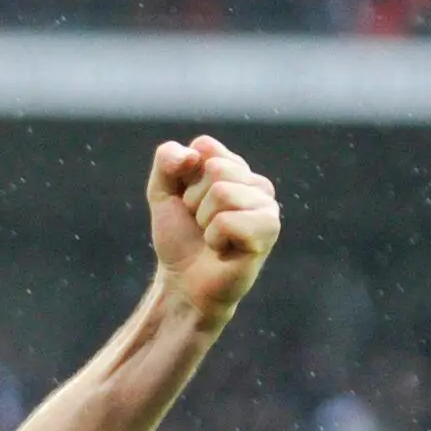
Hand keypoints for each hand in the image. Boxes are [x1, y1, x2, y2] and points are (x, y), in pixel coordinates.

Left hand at [148, 135, 279, 327]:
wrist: (183, 284)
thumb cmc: (179, 240)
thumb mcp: (162, 193)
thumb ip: (167, 160)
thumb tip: (193, 153)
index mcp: (235, 169)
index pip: (205, 147)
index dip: (184, 178)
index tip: (187, 202)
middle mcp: (257, 183)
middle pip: (215, 168)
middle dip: (194, 201)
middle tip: (200, 224)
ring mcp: (267, 205)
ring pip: (223, 192)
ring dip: (204, 221)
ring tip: (212, 238)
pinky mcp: (268, 230)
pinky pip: (228, 220)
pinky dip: (215, 238)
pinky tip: (224, 250)